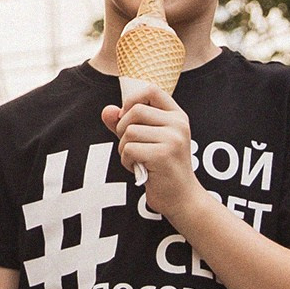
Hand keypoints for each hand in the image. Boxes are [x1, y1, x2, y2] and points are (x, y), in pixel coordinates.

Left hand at [103, 88, 197, 224]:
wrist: (182, 198)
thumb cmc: (162, 169)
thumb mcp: (146, 141)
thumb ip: (126, 124)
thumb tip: (106, 111)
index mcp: (177, 116)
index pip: (151, 90)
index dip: (132, 100)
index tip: (126, 118)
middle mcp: (178, 124)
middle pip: (135, 110)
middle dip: (123, 129)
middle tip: (130, 147)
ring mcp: (173, 139)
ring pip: (129, 131)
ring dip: (124, 149)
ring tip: (137, 160)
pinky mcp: (163, 155)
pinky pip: (129, 149)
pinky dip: (126, 161)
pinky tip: (138, 168)